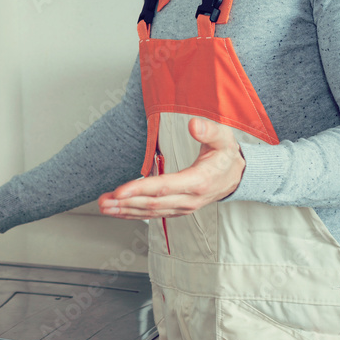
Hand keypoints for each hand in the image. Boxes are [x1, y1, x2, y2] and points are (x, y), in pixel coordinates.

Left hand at [98, 117, 244, 218]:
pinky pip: (153, 214)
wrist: (235, 176)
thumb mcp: (223, 138)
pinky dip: (134, 213)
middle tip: (103, 201)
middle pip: (153, 204)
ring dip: (125, 210)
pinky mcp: (177, 209)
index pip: (165, 187)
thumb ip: (209, 131)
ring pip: (150, 212)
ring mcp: (183, 207)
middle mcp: (190, 199)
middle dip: (125, 203)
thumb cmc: (226, 155)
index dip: (141, 189)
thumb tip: (193, 124)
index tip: (120, 190)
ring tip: (104, 206)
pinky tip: (118, 211)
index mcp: (199, 181)